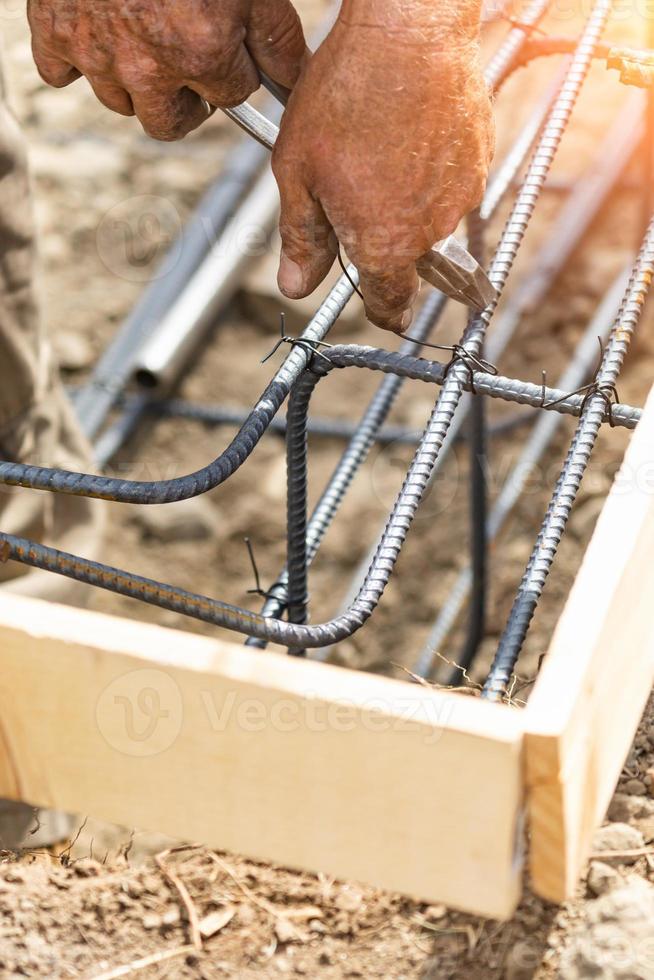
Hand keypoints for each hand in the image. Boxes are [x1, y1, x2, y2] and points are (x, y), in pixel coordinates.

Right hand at [28, 0, 307, 140]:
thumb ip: (277, 39)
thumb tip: (292, 83)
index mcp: (201, 54)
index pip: (230, 97)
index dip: (235, 71)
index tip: (229, 47)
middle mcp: (145, 67)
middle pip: (168, 123)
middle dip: (184, 101)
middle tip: (188, 63)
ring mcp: (95, 52)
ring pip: (118, 102)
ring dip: (134, 83)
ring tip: (144, 38)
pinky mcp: (53, 31)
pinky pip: (58, 75)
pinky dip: (74, 62)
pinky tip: (96, 33)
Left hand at [272, 0, 494, 331]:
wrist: (408, 31)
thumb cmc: (347, 95)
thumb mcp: (299, 173)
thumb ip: (302, 238)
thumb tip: (296, 286)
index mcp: (385, 244)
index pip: (390, 305)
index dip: (382, 311)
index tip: (380, 309)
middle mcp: (430, 230)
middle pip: (407, 255)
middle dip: (383, 234)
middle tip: (355, 188)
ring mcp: (460, 193)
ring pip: (429, 214)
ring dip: (407, 196)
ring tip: (378, 147)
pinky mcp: (480, 157)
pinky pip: (449, 179)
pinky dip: (430, 166)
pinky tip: (406, 130)